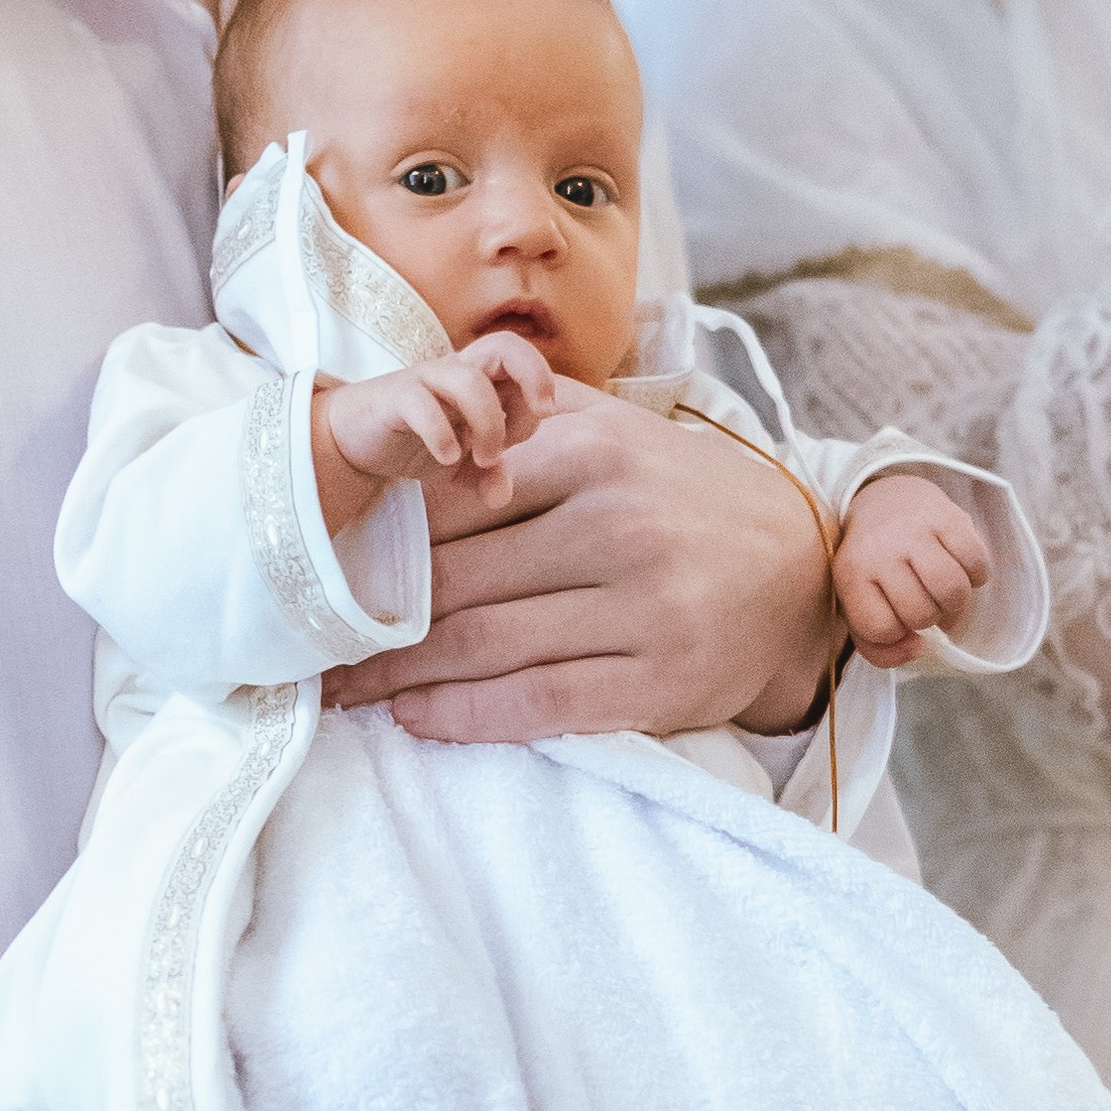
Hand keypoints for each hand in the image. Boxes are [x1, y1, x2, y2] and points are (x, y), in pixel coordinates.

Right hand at [312, 334, 557, 536]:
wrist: (352, 438)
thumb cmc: (413, 440)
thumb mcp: (459, 465)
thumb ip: (486, 476)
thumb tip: (500, 496)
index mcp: (479, 379)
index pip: (523, 371)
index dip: (535, 403)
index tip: (517, 440)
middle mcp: (456, 372)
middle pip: (505, 345)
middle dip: (534, 374)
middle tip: (542, 412)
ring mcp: (424, 381)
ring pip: (469, 380)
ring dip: (489, 423)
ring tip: (485, 458)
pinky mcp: (394, 397)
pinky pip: (422, 404)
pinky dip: (441, 433)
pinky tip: (446, 458)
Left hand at [325, 386, 834, 741]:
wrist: (805, 569)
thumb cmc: (682, 494)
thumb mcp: (619, 430)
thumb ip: (528, 414)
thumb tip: (423, 395)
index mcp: (593, 453)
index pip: (453, 499)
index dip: (376, 540)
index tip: (316, 566)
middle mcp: (617, 526)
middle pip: (457, 579)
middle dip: (369, 616)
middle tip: (304, 640)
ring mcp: (643, 609)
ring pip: (486, 645)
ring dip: (397, 674)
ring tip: (338, 686)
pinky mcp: (660, 682)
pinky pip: (537, 702)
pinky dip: (462, 716)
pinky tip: (411, 716)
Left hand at [832, 471, 990, 666]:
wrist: (886, 501)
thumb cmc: (875, 566)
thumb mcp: (860, 605)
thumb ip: (878, 648)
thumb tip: (919, 649)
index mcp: (850, 574)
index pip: (880, 630)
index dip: (896, 634)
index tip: (898, 620)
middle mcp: (879, 550)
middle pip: (921, 614)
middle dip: (930, 619)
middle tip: (927, 605)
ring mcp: (914, 531)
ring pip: (951, 591)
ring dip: (957, 604)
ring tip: (946, 596)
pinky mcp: (948, 517)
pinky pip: (977, 564)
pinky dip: (977, 576)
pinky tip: (962, 571)